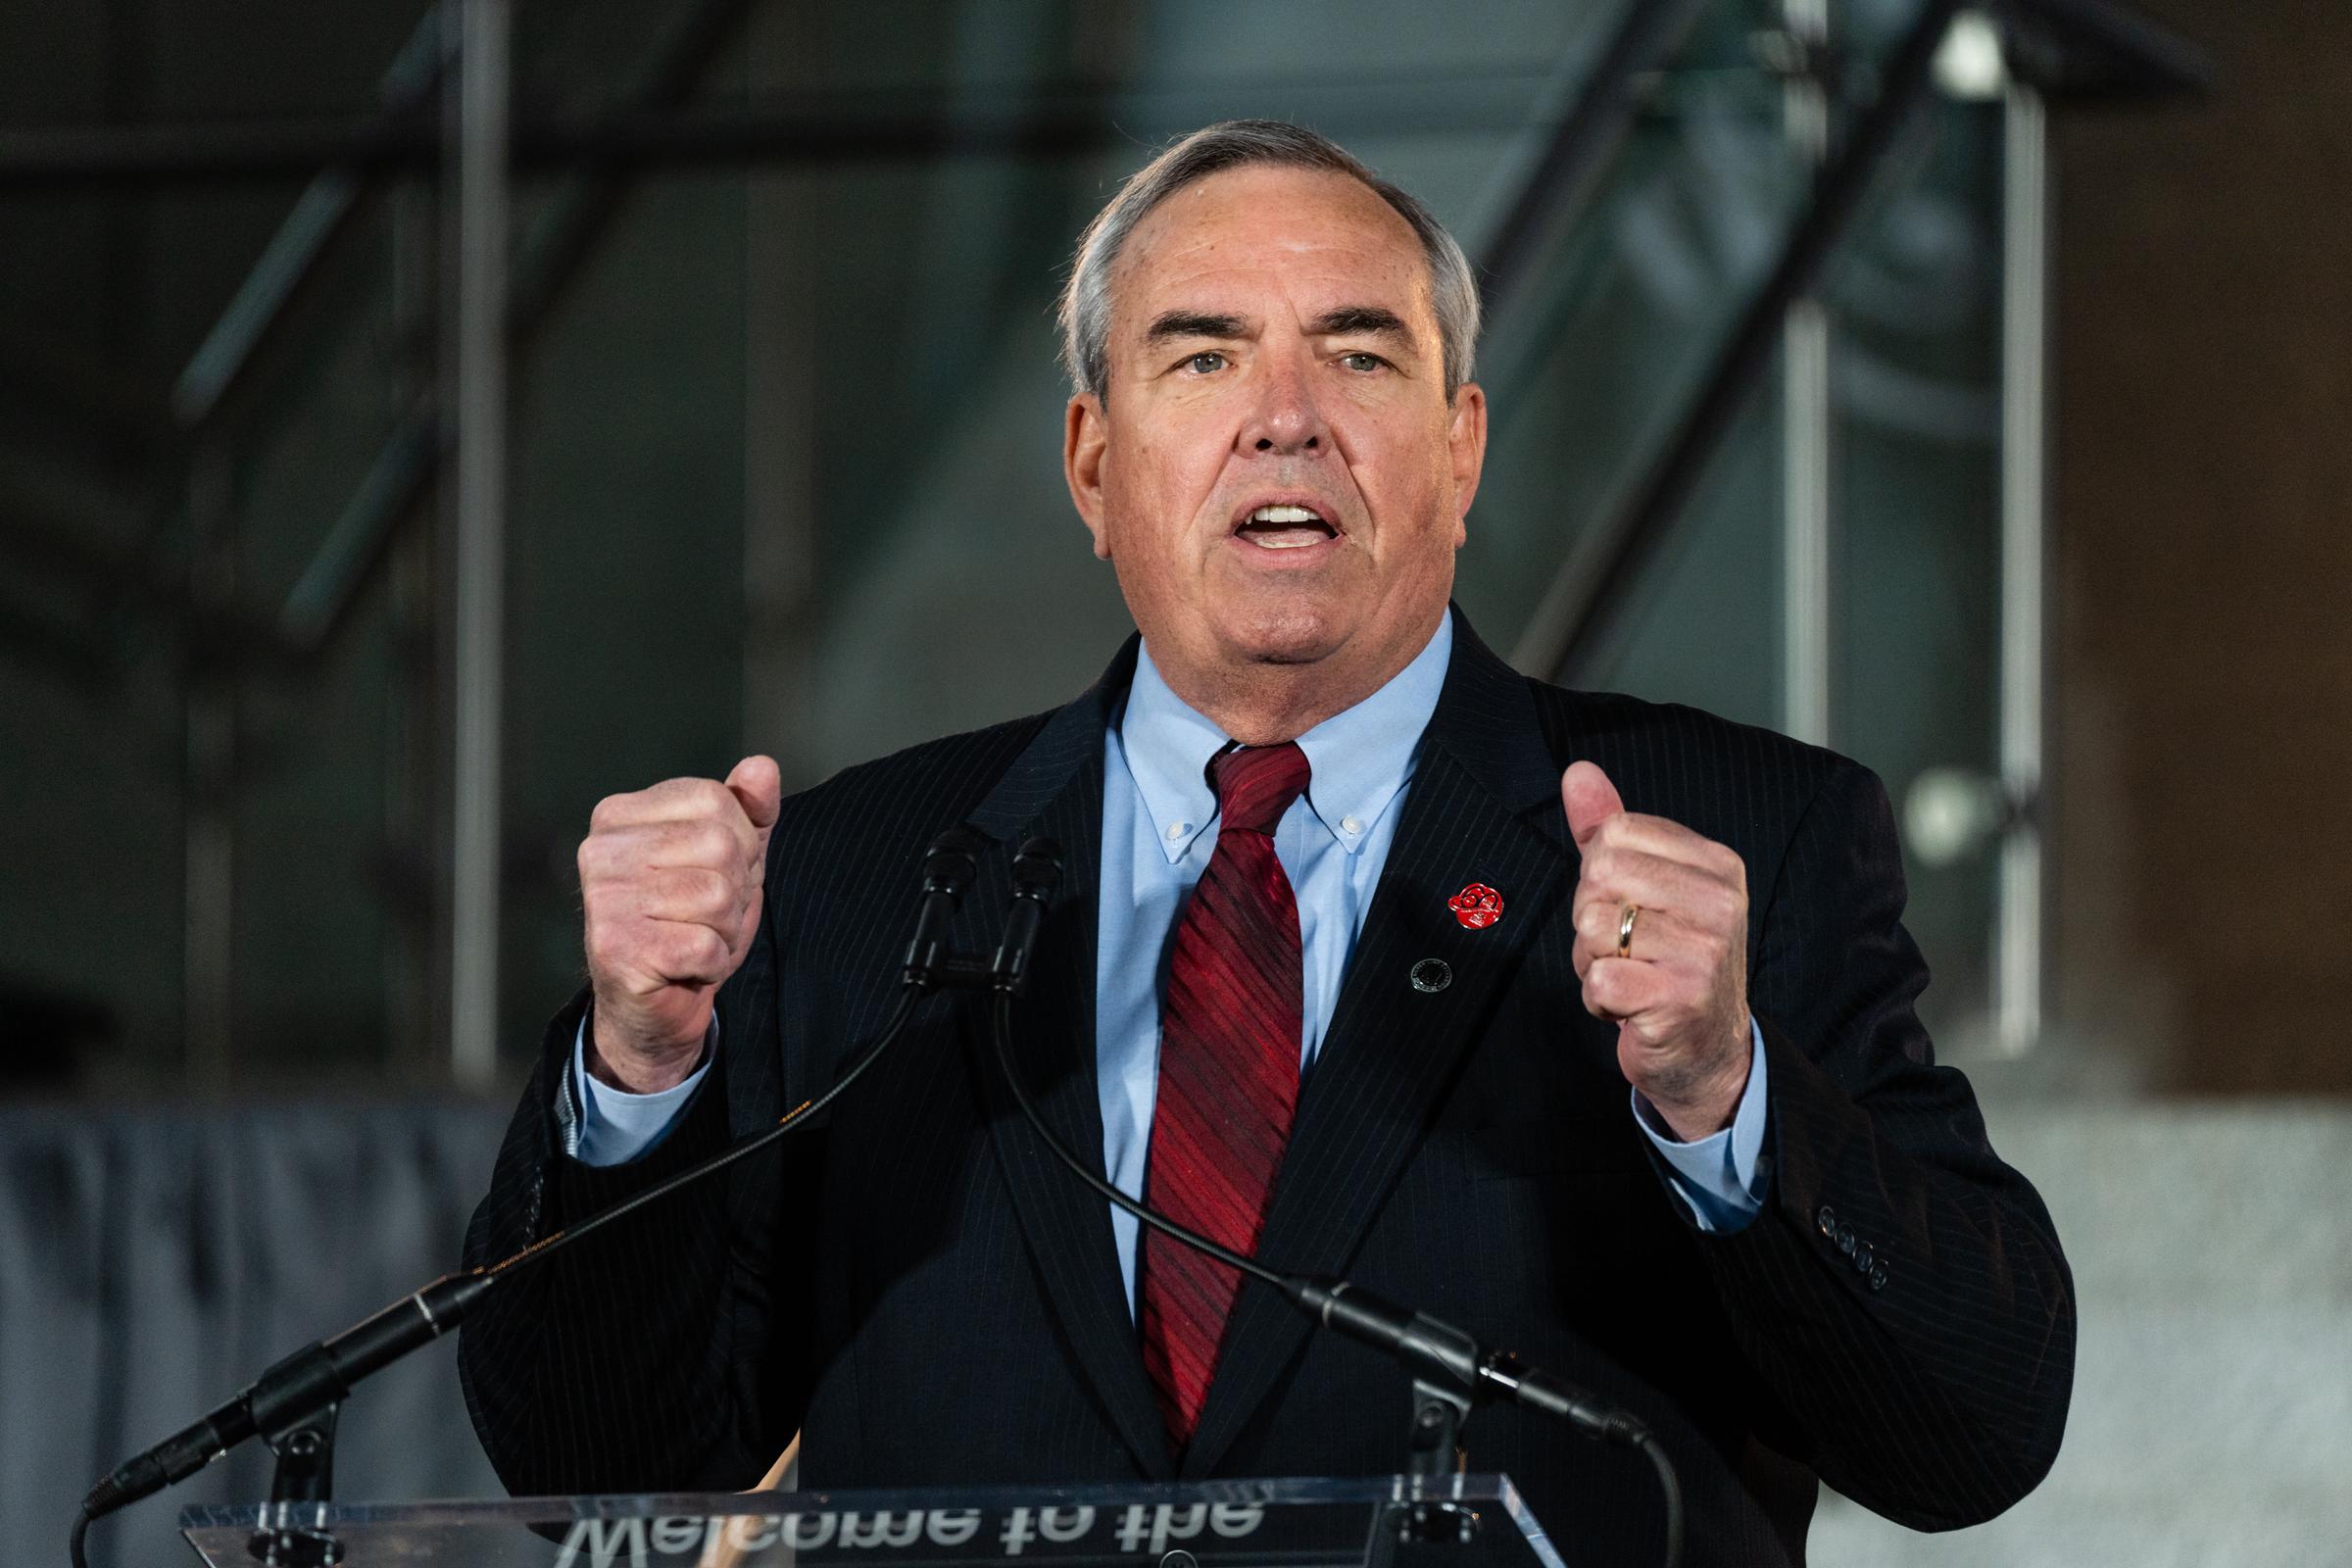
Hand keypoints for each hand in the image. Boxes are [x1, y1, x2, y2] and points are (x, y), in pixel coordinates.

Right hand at [579, 755, 780, 1092]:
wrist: (654, 1005)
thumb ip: (748, 810)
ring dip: (725, 929)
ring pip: (717, 896)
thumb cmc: (689, 924)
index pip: (715, 800)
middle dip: (736, 890)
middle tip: (707, 917)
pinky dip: (712, 962)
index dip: (740, 843)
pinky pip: (704, 945)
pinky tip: (686, 968)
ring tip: (696, 939)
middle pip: (721, 846)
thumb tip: (762, 767)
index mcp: (621, 814)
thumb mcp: (730, 858)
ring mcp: (603, 898)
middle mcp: (601, 849)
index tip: (716, 875)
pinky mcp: (615, 947)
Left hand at [1563, 761, 1751, 1140]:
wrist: (1709, 1048)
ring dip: (1593, 961)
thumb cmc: (1669, 958)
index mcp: (1716, 863)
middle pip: (1598, 876)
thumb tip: (1578, 772)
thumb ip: (1608, 827)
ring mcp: (1704, 951)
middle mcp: (1719, 901)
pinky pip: (1598, 980)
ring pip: (1592, 928)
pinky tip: (1632, 1006)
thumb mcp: (1646, 885)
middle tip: (1626, 948)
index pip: (1615, 833)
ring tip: (1631, 975)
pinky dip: (1599, 999)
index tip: (1630, 907)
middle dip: (1591, 918)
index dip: (1600, 875)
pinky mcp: (1679, 999)